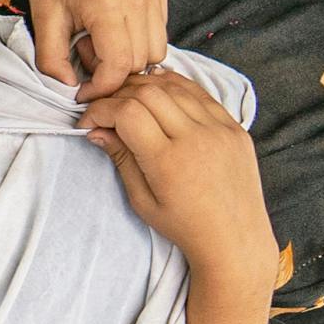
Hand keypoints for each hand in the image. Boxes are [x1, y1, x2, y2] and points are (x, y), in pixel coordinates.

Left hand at [0, 0, 169, 95]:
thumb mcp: (43, 26)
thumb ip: (53, 63)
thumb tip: (72, 89)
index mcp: (108, 5)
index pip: (120, 65)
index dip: (101, 87)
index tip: (82, 91)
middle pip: (141, 61)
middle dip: (113, 71)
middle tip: (84, 54)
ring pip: (156, 50)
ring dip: (129, 57)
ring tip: (98, 42)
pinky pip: (159, 31)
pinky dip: (138, 40)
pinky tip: (111, 28)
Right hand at [81, 67, 276, 323]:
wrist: (235, 237)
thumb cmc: (184, 226)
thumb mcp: (142, 201)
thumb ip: (121, 159)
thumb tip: (96, 131)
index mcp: (168, 161)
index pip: (127, 112)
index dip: (100, 110)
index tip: (88, 122)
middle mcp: (196, 138)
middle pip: (148, 92)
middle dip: (118, 95)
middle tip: (106, 110)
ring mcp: (220, 129)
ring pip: (175, 86)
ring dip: (145, 87)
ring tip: (129, 100)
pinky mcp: (234, 126)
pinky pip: (201, 93)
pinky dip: (176, 87)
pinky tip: (159, 92)